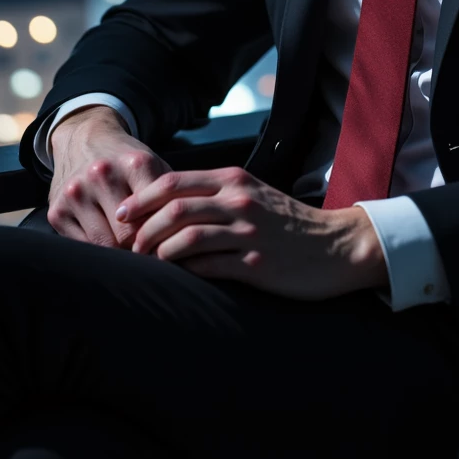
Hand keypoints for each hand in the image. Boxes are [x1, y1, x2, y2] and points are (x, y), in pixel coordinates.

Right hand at [46, 106, 173, 249]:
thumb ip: (168, 198)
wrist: (85, 139)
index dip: (162, 236)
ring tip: (129, 248)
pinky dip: (97, 249)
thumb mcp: (154, 167)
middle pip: (128, 235)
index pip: (154, 216)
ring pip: (104, 245)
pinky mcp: (56, 210)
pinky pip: (82, 246)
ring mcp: (75, 192)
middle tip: (148, 252)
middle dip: (140, 247)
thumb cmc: (127, 161)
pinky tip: (106, 240)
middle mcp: (101, 174)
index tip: (166, 245)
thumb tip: (181, 240)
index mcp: (134, 163)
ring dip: (118, 252)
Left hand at [117, 166, 389, 300]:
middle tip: (129, 246)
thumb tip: (167, 204)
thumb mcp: (252, 195)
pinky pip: (208, 267)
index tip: (122, 214)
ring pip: (186, 237)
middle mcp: (239, 202)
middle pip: (173, 209)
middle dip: (142, 229)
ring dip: (159, 252)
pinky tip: (176, 277)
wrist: (336, 246)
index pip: (174, 182)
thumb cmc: (287, 223)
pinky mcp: (257, 265)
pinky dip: (184, 272)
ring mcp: (249, 233)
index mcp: (234, 180)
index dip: (141, 198)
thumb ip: (215, 194)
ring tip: (148, 264)